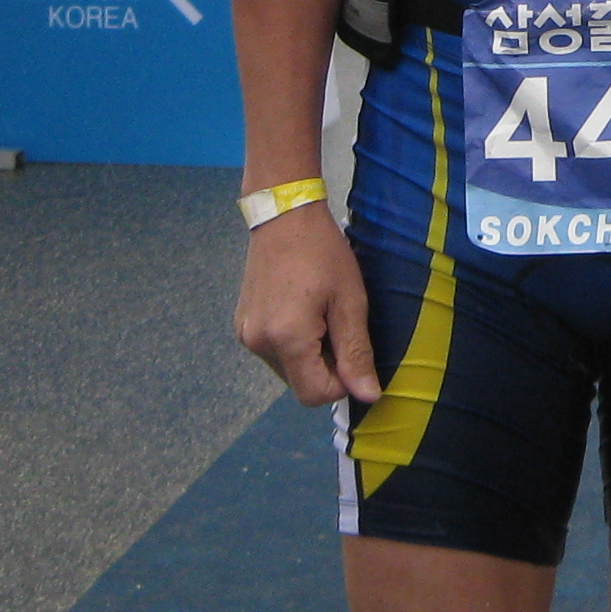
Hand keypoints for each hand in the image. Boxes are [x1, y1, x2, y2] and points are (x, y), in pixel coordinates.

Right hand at [233, 204, 380, 407]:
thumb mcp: (350, 301)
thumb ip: (356, 352)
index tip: (351, 348)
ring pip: (288, 369)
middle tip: (337, 324)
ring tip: (320, 313)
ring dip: (309, 355)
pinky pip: (275, 351)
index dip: (341, 381)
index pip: (315, 395)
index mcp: (286, 339)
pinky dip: (293, 342)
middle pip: (300, 384)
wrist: (284, 216)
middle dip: (325, 366)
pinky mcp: (242, 325)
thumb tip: (368, 395)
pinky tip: (302, 310)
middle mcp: (259, 344)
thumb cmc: (323, 253)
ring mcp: (246, 335)